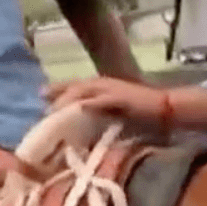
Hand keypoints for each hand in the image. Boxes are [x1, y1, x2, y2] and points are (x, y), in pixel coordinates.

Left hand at [46, 77, 165, 124]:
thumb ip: (98, 114)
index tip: (41, 95)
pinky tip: (80, 107)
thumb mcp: (114, 113)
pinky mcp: (122, 98)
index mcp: (102, 87)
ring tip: (53, 108)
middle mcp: (104, 84)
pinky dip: (91, 103)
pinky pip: (103, 100)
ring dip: (68, 98)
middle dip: (57, 92)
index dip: (58, 89)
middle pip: (75, 86)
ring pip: (84, 91)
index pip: (76, 86)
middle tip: (40, 98)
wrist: (166, 108)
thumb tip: (82, 121)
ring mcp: (112, 89)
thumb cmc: (141, 113)